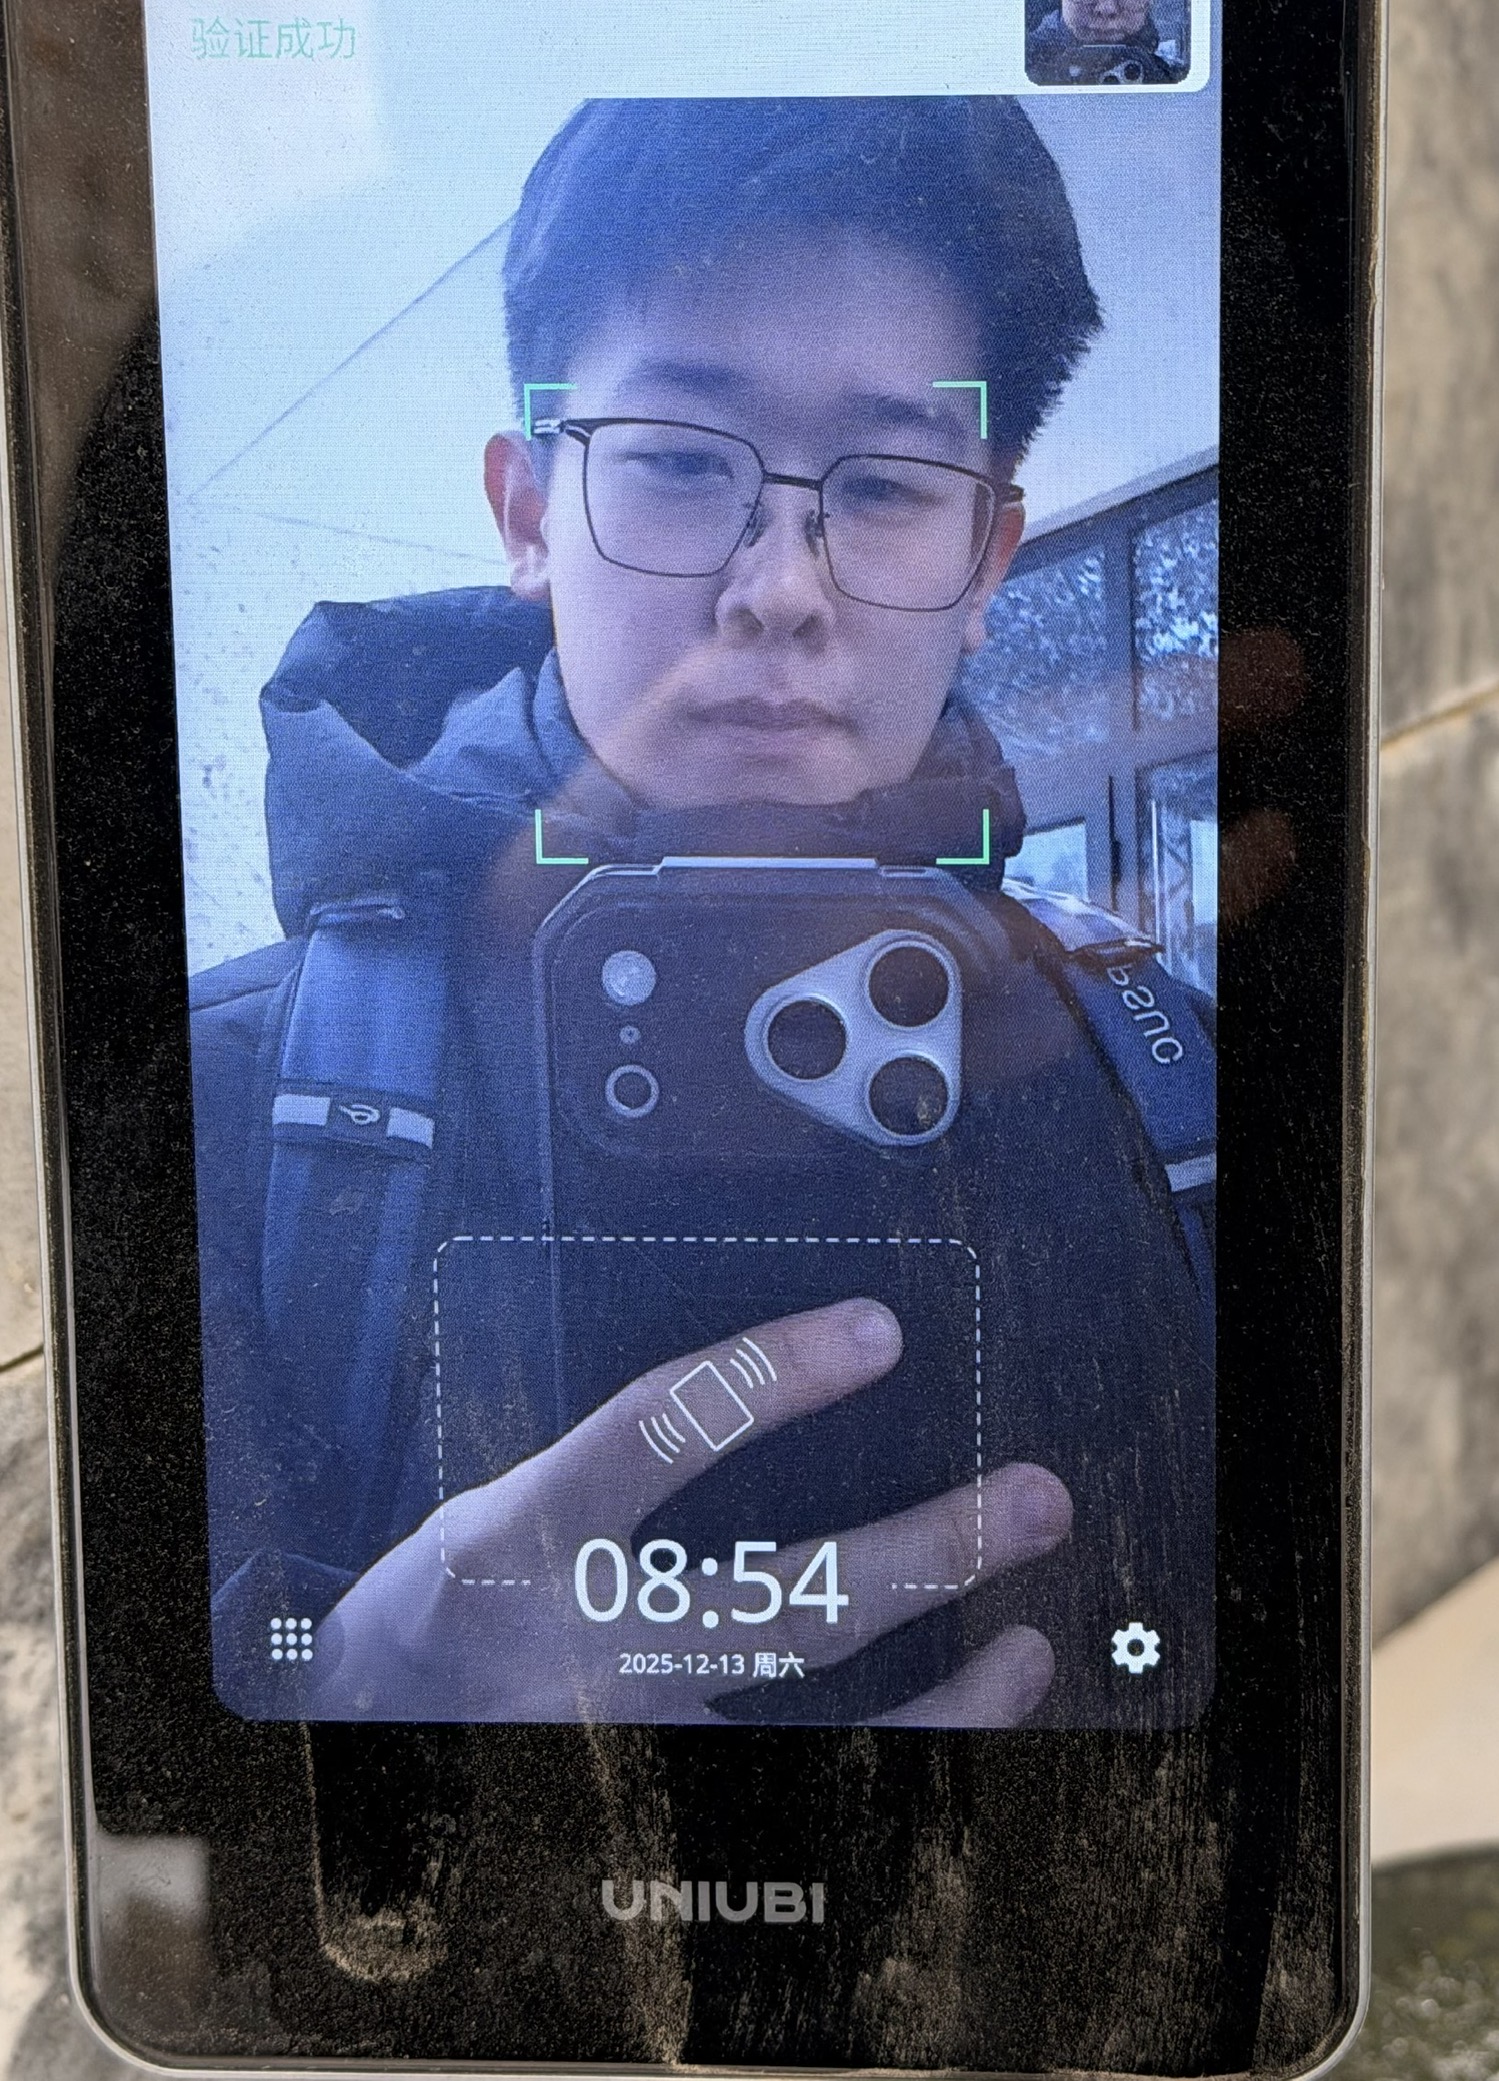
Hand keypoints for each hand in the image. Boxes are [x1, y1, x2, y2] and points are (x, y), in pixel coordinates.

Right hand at [310, 1299, 1070, 1723]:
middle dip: (925, 1551)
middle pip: (780, 1602)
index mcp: (522, 1542)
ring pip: (816, 1727)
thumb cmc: (440, 1610)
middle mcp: (582, 1650)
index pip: (654, 1434)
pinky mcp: (659, 1807)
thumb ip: (612, 1465)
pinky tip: (969, 1728)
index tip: (875, 1332)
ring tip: (1031, 1638)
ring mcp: (626, 1744)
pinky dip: (903, 1766)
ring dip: (949, 1693)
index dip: (768, 1378)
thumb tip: (761, 1388)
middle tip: (1033, 1502)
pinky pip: (808, 1791)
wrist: (359, 1744)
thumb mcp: (493, 1505)